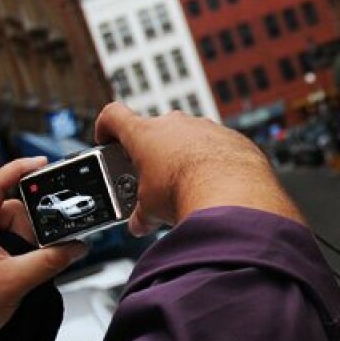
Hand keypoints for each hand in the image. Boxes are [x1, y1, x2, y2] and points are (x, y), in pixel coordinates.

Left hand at [0, 157, 88, 340]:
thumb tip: (78, 246)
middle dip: (29, 229)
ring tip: (21, 269)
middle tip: (32, 253)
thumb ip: (51, 260)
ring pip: (12, 226)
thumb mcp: (16, 282)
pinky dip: (18, 250)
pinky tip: (19, 269)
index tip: (43, 163)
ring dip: (24, 244)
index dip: (20, 170)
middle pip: (11, 209)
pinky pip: (6, 240)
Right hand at [94, 103, 303, 234]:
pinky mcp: (232, 138)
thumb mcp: (151, 209)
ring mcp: (206, 127)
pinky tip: (215, 184)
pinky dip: (214, 161)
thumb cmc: (185, 193)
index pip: (114, 116)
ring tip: (187, 185)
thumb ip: (142, 214)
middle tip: (153, 178)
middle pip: (156, 131)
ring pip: (189, 138)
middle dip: (153, 153)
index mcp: (145, 134)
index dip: (107, 127)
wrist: (232, 195)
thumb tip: (140, 224)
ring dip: (185, 156)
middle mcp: (175, 124)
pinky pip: (218, 146)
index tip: (107, 139)